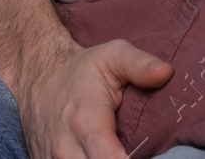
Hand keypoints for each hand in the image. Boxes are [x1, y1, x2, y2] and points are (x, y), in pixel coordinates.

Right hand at [11, 38, 174, 158]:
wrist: (38, 77)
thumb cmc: (82, 70)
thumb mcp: (112, 55)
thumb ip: (139, 64)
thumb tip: (167, 73)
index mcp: (86, 120)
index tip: (146, 154)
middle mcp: (66, 147)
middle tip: (140, 152)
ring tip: (125, 153)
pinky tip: (106, 156)